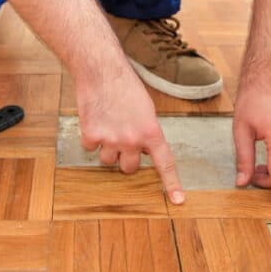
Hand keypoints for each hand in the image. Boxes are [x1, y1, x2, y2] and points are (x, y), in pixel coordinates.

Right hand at [76, 65, 184, 204]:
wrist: (101, 70)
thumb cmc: (125, 86)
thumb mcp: (146, 109)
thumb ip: (147, 132)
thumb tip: (144, 151)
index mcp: (151, 132)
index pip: (165, 163)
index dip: (172, 184)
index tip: (178, 201)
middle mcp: (132, 140)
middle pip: (129, 168)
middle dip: (125, 157)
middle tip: (122, 137)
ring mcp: (111, 139)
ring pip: (108, 160)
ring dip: (107, 148)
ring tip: (108, 123)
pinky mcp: (92, 135)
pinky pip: (91, 148)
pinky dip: (91, 136)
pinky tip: (95, 117)